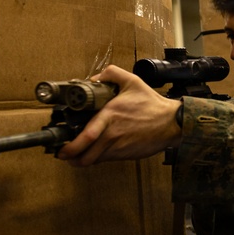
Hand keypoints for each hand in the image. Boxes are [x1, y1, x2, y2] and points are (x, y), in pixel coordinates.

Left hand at [55, 65, 182, 165]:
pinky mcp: (125, 154)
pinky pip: (106, 159)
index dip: (71, 146)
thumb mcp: (132, 81)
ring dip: (82, 160)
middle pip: (85, 155)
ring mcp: (119, 147)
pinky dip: (97, 158)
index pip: (87, 136)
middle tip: (64, 155)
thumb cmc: (152, 104)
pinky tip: (95, 152)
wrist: (172, 122)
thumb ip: (111, 74)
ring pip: (94, 160)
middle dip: (71, 158)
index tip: (61, 147)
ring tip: (76, 156)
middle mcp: (112, 134)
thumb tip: (94, 79)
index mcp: (111, 115)